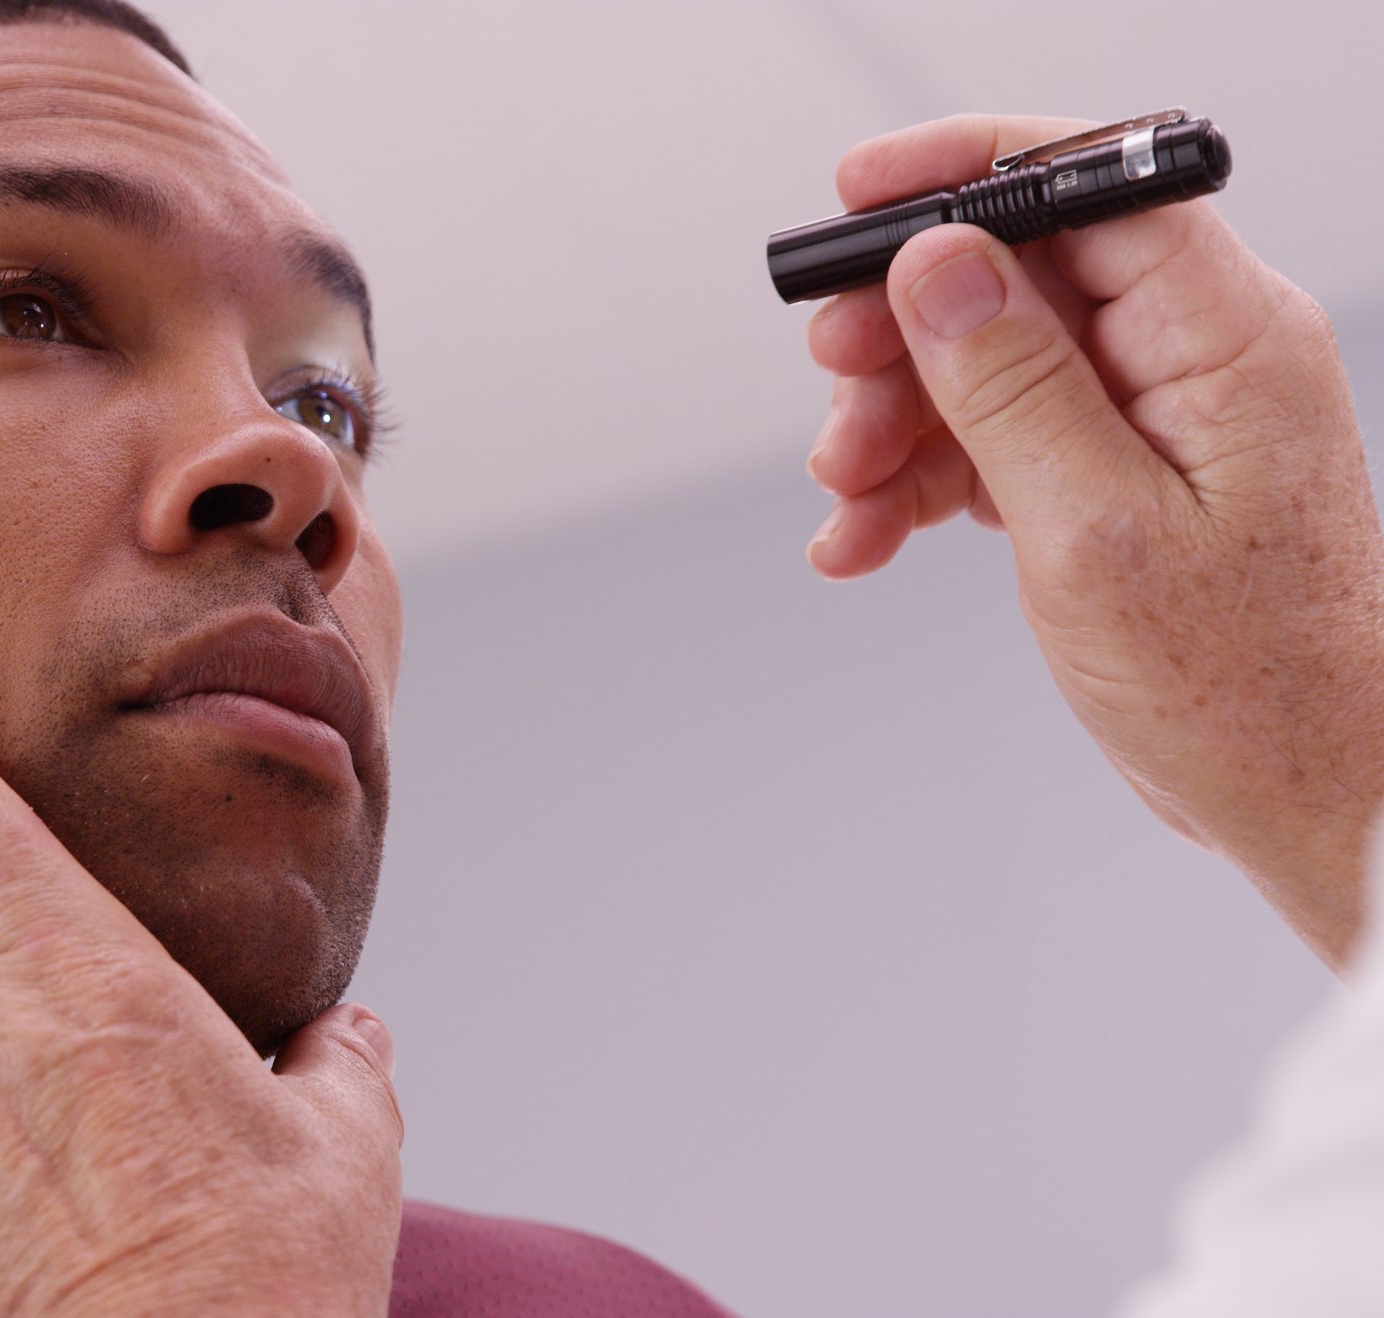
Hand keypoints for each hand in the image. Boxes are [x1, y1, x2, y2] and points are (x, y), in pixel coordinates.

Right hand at [804, 114, 1382, 966]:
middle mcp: (1190, 356)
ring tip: (849, 495)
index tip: (860, 197)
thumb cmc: (1248, 689)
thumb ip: (1011, 388)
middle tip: (836, 382)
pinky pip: (991, 440)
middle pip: (1015, 277)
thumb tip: (936, 265)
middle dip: (904, 328)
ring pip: (984, 363)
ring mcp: (1150, 416)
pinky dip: (918, 482)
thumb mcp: (1095, 533)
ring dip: (894, 422)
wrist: (1310, 797)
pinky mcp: (1113, 476)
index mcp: (1223, 336)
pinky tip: (866, 536)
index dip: (967, 173)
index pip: (1093, 189)